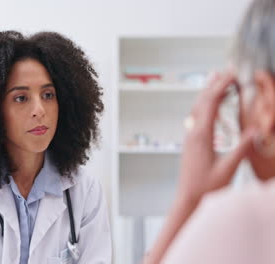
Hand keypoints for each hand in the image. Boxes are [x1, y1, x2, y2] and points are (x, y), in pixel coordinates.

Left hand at [178, 71, 257, 204]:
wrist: (188, 198)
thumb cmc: (207, 187)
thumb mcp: (229, 168)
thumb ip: (242, 148)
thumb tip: (257, 129)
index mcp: (202, 136)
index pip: (211, 104)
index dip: (222, 86)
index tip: (233, 74)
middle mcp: (193, 132)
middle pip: (202, 101)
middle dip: (214, 84)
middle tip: (225, 69)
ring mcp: (190, 136)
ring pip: (197, 108)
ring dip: (207, 92)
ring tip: (216, 78)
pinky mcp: (190, 141)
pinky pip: (196, 117)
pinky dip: (204, 104)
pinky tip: (209, 104)